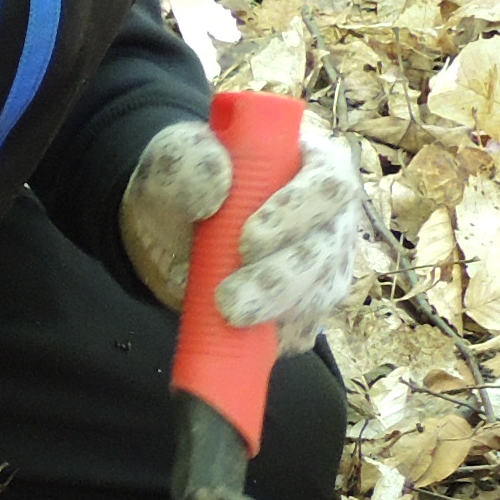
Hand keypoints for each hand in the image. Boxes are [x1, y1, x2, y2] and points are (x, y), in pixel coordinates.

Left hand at [119, 113, 367, 354]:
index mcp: (314, 166)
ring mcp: (326, 266)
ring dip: (274, 312)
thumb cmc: (186, 185)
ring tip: (226, 317)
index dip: (297, 215)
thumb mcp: (174, 161)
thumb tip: (217, 184)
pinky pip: (302, 330)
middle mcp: (331, 218)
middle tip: (230, 300)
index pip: (330, 186)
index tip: (249, 240)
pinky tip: (240, 336)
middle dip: (280, 280)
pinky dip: (272, 338)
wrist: (168, 234)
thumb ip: (190, 161)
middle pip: (327, 252)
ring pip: (319, 297)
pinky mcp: (307, 308)